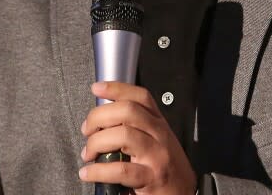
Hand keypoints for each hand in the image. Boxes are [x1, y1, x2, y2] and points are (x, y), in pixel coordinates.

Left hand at [79, 81, 196, 193]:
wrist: (184, 194)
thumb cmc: (167, 168)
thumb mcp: (156, 141)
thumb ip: (137, 128)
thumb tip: (104, 120)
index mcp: (159, 123)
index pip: (140, 97)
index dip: (117, 89)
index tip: (97, 88)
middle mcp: (159, 135)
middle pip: (128, 111)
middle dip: (100, 116)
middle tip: (87, 130)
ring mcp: (156, 155)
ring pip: (123, 135)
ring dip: (97, 143)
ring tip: (88, 154)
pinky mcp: (151, 177)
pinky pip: (120, 170)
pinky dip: (98, 171)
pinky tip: (88, 173)